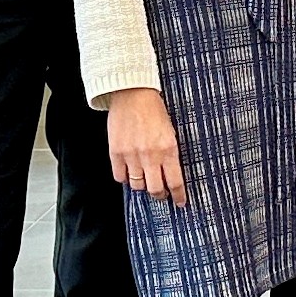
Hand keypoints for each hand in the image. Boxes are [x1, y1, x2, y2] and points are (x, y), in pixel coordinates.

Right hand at [106, 87, 185, 204]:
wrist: (132, 94)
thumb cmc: (153, 110)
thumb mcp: (170, 131)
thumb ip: (170, 153)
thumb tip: (171, 174)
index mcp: (168, 149)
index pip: (175, 182)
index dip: (178, 196)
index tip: (179, 203)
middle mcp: (150, 155)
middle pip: (155, 189)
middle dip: (159, 195)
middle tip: (161, 193)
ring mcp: (132, 155)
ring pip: (137, 185)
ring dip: (142, 185)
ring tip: (144, 178)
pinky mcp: (116, 152)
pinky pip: (120, 177)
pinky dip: (125, 178)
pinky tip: (129, 171)